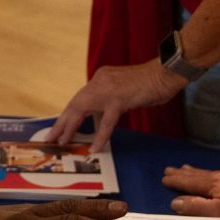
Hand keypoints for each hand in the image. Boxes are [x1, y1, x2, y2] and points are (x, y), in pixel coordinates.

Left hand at [48, 60, 186, 151]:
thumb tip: (101, 114)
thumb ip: (110, 99)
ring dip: (71, 128)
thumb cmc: (152, 82)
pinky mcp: (120, 98)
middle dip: (61, 123)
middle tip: (51, 138)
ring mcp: (108, 89)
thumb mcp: (124, 89)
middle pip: (74, 105)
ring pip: (82, 110)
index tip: (58, 127)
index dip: (67, 115)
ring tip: (63, 142)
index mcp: (100, 78)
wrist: (168, 71)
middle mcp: (99, 81)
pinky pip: (106, 121)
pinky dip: (100, 136)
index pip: (79, 99)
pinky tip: (94, 147)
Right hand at [161, 164, 219, 219]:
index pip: (188, 183)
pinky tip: (216, 176)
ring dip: (195, 171)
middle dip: (182, 173)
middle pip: (196, 175)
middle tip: (170, 169)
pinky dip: (210, 174)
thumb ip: (197, 208)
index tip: (164, 178)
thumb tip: (175, 202)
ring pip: (208, 173)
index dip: (175, 181)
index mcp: (211, 186)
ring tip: (186, 168)